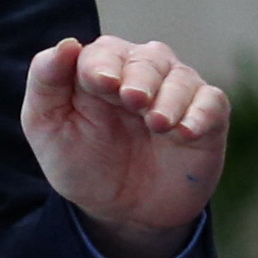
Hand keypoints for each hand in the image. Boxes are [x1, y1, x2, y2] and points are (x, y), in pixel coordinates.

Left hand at [21, 35, 227, 257]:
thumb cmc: (83, 164)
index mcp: (102, 69)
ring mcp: (177, 93)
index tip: (101, 84)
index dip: (102, 65)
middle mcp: (143, 73)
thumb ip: (46, 83)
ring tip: (158, 124)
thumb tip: (66, 44)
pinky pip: (212, 103)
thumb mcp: (48, 128)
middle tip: (133, 101)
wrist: (123, 214)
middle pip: (147, 58)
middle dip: (140, 78)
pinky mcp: (207, 117)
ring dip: (170, 98)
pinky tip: (185, 133)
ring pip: (180, 77)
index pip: (104, 53)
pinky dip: (200, 114)